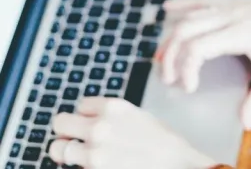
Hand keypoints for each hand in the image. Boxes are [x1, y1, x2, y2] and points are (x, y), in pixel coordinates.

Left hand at [49, 97, 215, 168]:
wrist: (176, 165)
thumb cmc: (162, 142)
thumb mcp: (137, 116)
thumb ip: (111, 116)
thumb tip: (90, 120)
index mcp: (112, 107)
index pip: (80, 105)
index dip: (86, 115)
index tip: (93, 122)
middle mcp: (99, 127)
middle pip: (60, 122)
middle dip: (67, 131)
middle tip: (76, 138)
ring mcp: (94, 153)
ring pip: (57, 149)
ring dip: (67, 152)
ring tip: (81, 155)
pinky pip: (75, 168)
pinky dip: (80, 167)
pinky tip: (98, 165)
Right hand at [156, 0, 250, 129]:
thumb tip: (245, 123)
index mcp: (239, 33)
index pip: (198, 48)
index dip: (187, 69)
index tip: (190, 89)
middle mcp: (229, 16)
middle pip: (186, 31)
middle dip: (171, 56)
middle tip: (168, 79)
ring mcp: (230, 6)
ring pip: (191, 17)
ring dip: (172, 37)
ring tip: (160, 57)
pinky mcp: (234, 2)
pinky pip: (203, 1)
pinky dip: (184, 5)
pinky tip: (168, 9)